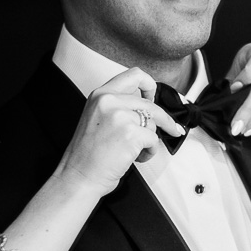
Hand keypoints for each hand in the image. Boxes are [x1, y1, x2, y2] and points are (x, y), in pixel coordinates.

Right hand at [56, 68, 184, 194]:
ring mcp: (121, 116)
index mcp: (100, 94)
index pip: (134, 75)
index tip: (153, 96)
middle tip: (172, 128)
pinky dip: (149, 152)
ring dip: (149, 140)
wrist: (79, 176)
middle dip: (164, 120)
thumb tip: (145, 108)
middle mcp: (110, 101)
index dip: (149, 85)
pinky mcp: (132, 134)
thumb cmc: (87, 154)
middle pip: (150, 103)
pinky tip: (135, 157)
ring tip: (134, 151)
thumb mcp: (96, 117)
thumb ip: (118, 106)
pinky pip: (154, 140)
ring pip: (153, 123)